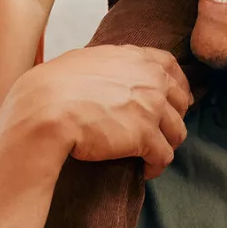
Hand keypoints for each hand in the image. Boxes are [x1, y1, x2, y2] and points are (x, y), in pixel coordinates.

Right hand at [0, 44, 192, 178]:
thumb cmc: (52, 86)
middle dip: (174, 117)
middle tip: (161, 131)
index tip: (175, 99)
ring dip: (166, 144)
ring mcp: (151, 108)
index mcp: (134, 58)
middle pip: (179, 101)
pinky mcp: (146, 137)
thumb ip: (106, 65)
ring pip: (177, 131)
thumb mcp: (83, 61)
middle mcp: (150, 79)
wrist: (46, 109)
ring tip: (151, 155)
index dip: (177, 84)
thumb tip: (103, 73)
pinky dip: (156, 166)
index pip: (169, 66)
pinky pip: (164, 156)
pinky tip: (145, 170)